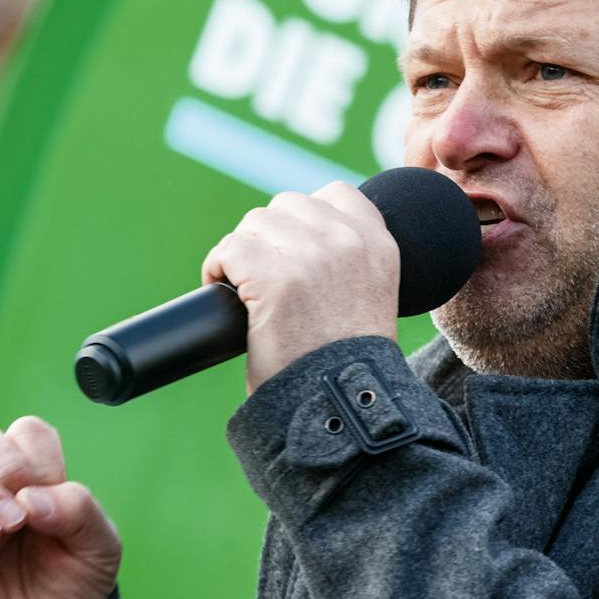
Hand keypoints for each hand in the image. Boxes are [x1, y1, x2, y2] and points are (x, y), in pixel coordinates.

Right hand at [0, 416, 120, 598]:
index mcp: (31, 481)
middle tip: (23, 498)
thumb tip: (31, 496)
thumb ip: (78, 510)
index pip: (24, 434)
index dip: (38, 455)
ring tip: (9, 526)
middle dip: (0, 459)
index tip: (54, 489)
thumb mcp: (99, 549)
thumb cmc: (72, 591)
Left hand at [201, 182, 399, 392]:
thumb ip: (347, 257)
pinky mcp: (274, 275)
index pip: (335, 195)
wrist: (338, 403)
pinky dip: (219, 268)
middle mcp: (349, 240)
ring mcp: (312, 254)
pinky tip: (227, 293)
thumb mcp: (370, 295)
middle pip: (287, 206)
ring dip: (243, 253)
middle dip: (270, 238)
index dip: (305, 221)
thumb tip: (294, 233)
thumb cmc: (345, 364)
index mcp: (380, 243)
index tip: (293, 254)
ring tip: (246, 287)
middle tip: (264, 277)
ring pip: (254, 224)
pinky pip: (230, 249)